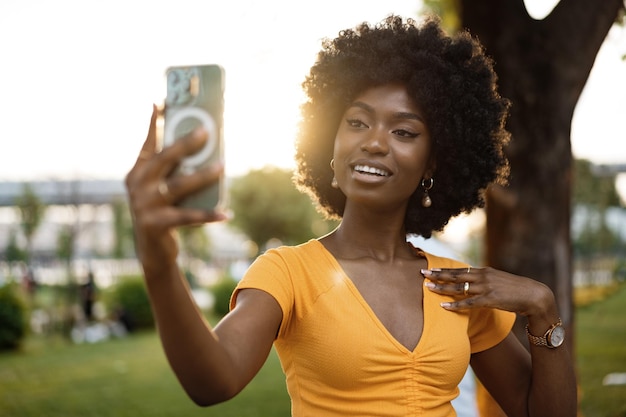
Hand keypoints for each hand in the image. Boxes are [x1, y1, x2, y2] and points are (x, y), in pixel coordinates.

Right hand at [125, 105, 226, 269]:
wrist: (152, 250)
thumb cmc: (163, 211)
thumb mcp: (162, 188)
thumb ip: (174, 170)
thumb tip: (205, 146)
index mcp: (137, 172)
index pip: (148, 143)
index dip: (154, 123)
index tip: (160, 102)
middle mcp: (137, 185)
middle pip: (164, 159)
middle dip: (185, 143)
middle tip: (206, 131)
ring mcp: (144, 205)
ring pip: (178, 186)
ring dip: (202, 176)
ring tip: (222, 168)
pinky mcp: (156, 224)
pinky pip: (188, 217)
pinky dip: (208, 215)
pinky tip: (226, 214)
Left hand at [421, 266, 554, 317]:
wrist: (534, 296)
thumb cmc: (515, 290)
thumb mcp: (497, 280)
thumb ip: (483, 280)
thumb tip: (470, 281)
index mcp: (484, 271)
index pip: (460, 269)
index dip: (444, 269)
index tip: (430, 267)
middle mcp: (483, 276)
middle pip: (456, 275)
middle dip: (437, 274)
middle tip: (422, 272)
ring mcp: (486, 287)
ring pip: (459, 287)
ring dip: (442, 287)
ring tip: (427, 287)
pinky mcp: (490, 299)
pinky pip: (468, 302)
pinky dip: (455, 304)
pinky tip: (444, 306)